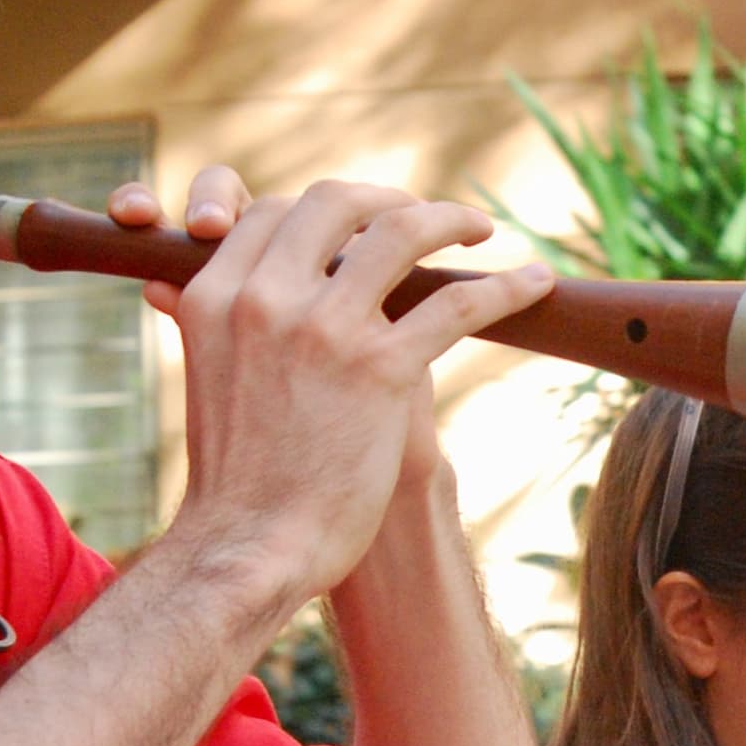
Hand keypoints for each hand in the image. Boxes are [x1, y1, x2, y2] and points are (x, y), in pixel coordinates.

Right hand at [147, 172, 552, 601]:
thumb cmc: (237, 477)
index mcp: (213, 295)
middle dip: (389, 200)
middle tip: (427, 218)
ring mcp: (321, 327)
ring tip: (480, 230)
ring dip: (451, 220)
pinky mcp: (378, 368)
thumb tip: (212, 290)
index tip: (361, 226)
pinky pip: (458, 303)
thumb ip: (221, 324)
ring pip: (401, 233)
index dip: (326, 212)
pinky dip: (506, 287)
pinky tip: (537, 284)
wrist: (251, 546)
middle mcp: (262, 297)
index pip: (272, 211)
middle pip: (335, 202)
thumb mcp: (208, 375)